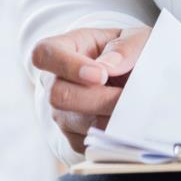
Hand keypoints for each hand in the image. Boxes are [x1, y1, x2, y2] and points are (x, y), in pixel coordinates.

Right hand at [30, 25, 151, 151]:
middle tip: (127, 97)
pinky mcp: (73, 136)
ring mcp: (60, 112)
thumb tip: (108, 66)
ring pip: (76, 123)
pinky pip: (88, 142)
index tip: (102, 75)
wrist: (133, 78)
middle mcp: (53, 82)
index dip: (69, 66)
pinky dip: (112, 134)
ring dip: (109, 117)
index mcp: (63, 48)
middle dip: (99, 99)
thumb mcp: (135, 38)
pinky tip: (127, 119)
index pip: (44, 54)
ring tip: (134, 106)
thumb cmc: (129, 52)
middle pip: (59, 96)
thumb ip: (125, 47)